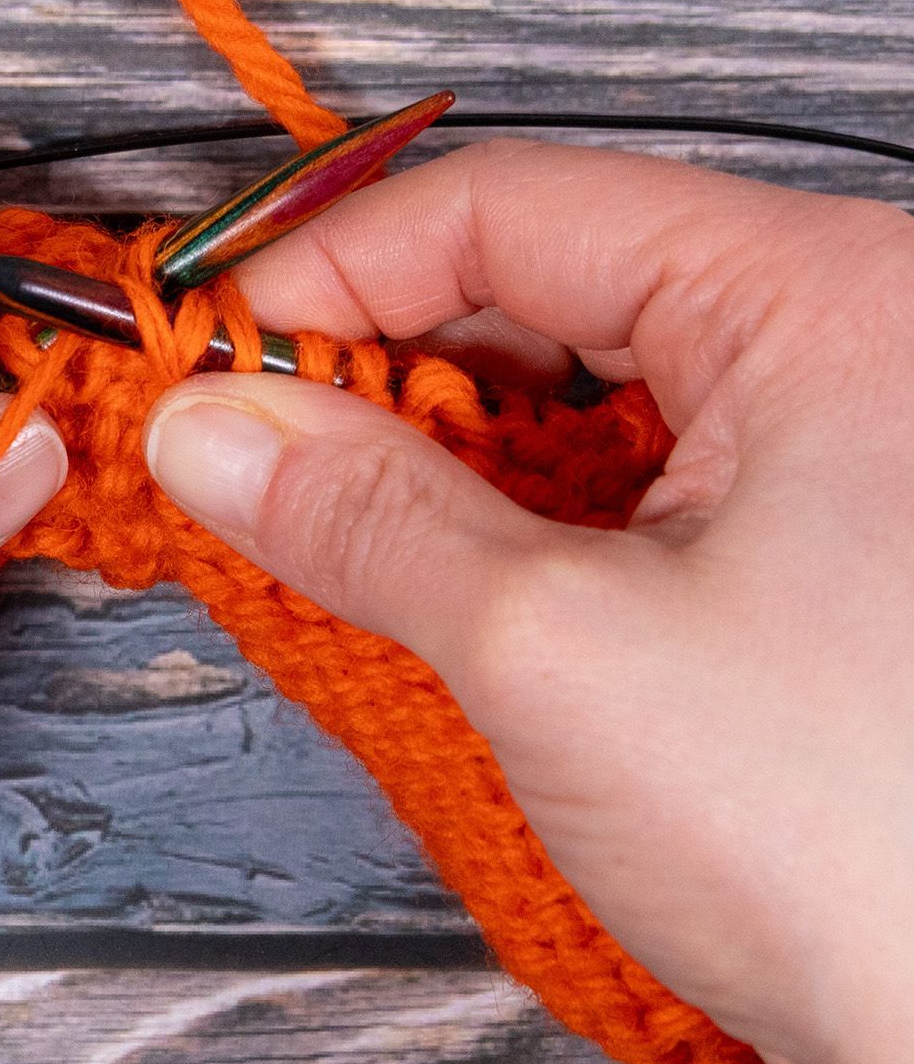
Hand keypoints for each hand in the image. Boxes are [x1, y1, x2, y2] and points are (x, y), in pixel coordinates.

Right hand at [143, 139, 913, 1063]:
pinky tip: (428, 573)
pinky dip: (507, 516)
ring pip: (571, 390)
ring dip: (433, 454)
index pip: (512, 208)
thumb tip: (215, 430)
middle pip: (540, 286)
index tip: (220, 350)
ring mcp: (830, 448)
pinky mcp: (804, 543)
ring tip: (322, 525)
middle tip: (250, 447)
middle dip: (377, 369)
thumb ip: (361, 514)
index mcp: (821, 300)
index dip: (336, 270)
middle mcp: (844, 345)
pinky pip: (616, 477)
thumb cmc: (870, 855)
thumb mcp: (555, 648)